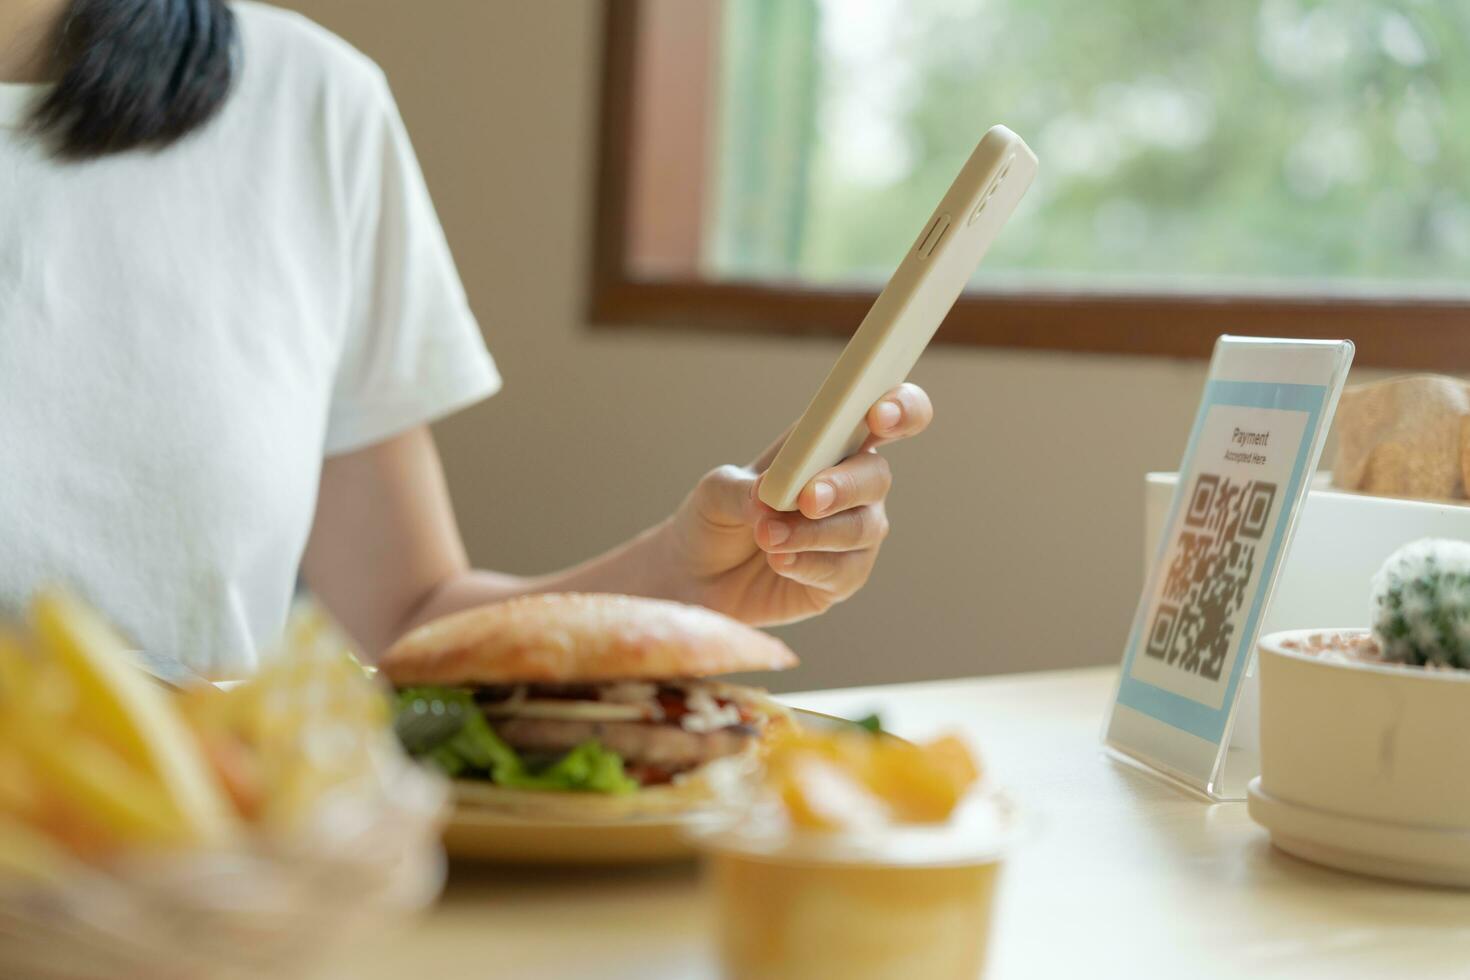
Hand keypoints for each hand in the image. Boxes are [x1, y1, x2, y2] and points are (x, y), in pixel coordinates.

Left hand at [662, 383, 933, 625]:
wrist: (700, 579)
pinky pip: (844, 571)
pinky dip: (809, 565)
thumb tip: (770, 492)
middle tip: (807, 499)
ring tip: (767, 537)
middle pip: (877, 475)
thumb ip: (743, 488)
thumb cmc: (715, 519)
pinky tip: (779, 562)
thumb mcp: (715, 493)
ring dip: (813, 533)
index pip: (885, 414)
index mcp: (827, 442)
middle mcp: (851, 483)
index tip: (880, 415)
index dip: (898, 408)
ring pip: (862, 527)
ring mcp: (854, 531)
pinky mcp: (845, 576)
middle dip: (844, 486)